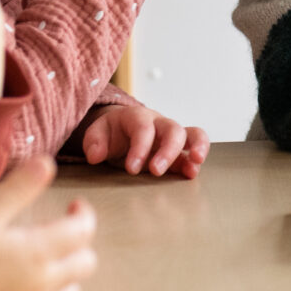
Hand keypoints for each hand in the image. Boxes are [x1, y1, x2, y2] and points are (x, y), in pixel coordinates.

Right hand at [0, 159, 97, 290]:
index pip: (84, 232)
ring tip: (44, 259)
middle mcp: (41, 287)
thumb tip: (49, 163)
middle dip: (80, 243)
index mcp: (38, 254)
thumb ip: (20, 187)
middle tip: (58, 229)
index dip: (84, 214)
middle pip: (85, 265)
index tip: (72, 204)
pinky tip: (26, 289)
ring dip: (67, 274)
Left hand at [77, 103, 207, 178]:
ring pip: (193, 134)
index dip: (140, 148)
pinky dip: (195, 161)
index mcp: (137, 117)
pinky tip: (192, 173)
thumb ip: (94, 142)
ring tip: (194, 165)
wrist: (121, 131)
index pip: (143, 128)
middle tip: (156, 171)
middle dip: (167, 151)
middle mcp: (159, 123)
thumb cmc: (111, 133)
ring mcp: (171, 135)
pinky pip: (194, 150)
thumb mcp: (97, 133)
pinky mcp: (179, 150)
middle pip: (172, 129)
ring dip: (197, 148)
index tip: (131, 169)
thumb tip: (95, 155)